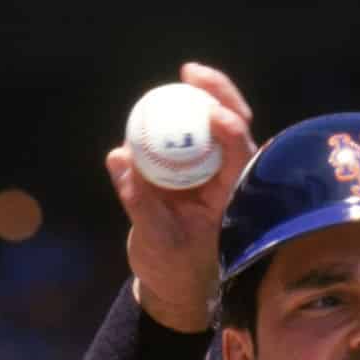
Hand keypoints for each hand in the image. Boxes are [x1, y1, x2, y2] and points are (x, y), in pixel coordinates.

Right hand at [106, 62, 255, 331]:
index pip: (240, 155)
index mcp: (234, 198)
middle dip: (220, 95)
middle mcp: (230, 180)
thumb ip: (137, 200)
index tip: (213, 113)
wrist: (174, 285)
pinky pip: (191, 136)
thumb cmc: (173, 269)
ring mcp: (214, 173)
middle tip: (193, 73)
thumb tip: (118, 156)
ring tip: (187, 74)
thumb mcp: (154, 239)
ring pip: (217, 126)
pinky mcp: (196, 170)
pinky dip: (181, 116)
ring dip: (205, 97)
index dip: (231, 129)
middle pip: (234, 127)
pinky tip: (168, 99)